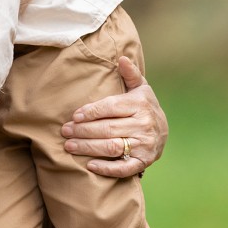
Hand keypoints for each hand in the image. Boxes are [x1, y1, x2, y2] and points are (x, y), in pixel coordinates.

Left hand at [62, 55, 168, 177]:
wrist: (163, 131)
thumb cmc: (144, 106)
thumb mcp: (140, 88)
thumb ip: (130, 74)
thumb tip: (122, 58)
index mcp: (141, 104)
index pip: (111, 107)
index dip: (91, 112)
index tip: (74, 116)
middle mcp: (144, 125)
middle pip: (107, 128)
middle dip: (83, 130)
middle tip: (64, 131)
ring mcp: (145, 145)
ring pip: (111, 147)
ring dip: (88, 147)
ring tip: (69, 146)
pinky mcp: (144, 162)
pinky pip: (124, 168)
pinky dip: (106, 169)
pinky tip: (89, 166)